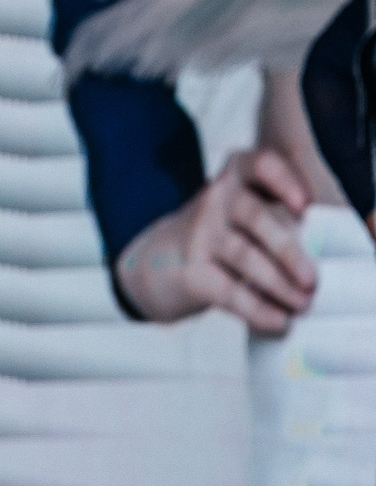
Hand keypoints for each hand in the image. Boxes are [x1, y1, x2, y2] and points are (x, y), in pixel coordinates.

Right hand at [114, 147, 316, 335]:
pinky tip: (278, 321)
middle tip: (312, 280)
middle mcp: (216, 200)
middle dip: (288, 250)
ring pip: (245, 257)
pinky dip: (257, 309)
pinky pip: (228, 291)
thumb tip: (327, 247)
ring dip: (279, 284)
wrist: (160, 260)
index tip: (304, 205)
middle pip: (256, 217)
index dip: (284, 181)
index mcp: (237, 176)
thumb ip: (282, 212)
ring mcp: (200, 235)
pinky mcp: (191, 272)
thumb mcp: (243, 206)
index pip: (261, 164)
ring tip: (303, 303)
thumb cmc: (223, 233)